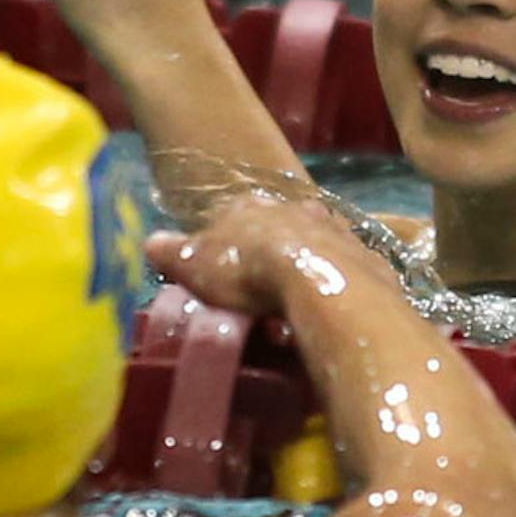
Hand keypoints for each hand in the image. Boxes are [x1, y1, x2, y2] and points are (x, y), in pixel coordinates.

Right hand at [145, 196, 400, 320]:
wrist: (319, 281)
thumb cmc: (247, 270)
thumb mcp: (195, 264)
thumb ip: (173, 252)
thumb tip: (150, 241)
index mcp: (251, 206)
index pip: (231, 218)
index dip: (224, 245)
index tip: (221, 274)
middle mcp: (296, 207)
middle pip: (277, 229)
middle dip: (269, 255)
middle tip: (258, 295)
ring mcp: (335, 229)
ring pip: (315, 247)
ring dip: (305, 270)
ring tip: (292, 310)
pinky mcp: (365, 256)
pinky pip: (344, 272)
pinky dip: (333, 287)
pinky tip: (325, 311)